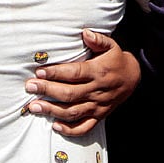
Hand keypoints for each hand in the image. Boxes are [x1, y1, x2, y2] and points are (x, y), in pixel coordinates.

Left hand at [23, 30, 139, 135]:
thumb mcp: (112, 46)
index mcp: (98, 72)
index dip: (56, 73)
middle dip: (47, 90)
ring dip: (52, 110)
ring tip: (34, 106)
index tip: (39, 72)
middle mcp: (97, 90)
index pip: (74, 73)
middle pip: (69, 93)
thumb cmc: (116, 60)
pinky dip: (69, 130)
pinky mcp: (99, 116)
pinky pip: (84, 127)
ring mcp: (98, 106)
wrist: (133, 78)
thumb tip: (85, 32)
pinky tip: (55, 126)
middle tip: (30, 87)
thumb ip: (98, 40)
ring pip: (73, 112)